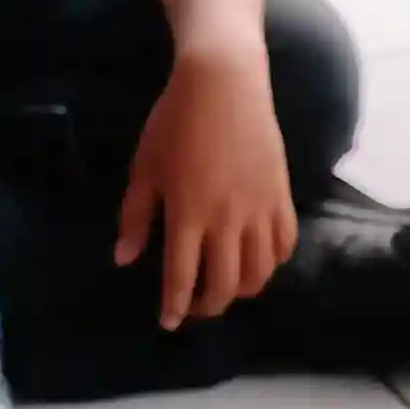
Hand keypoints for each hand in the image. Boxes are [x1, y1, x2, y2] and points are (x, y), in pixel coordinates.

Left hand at [115, 42, 297, 329]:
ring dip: (242, 289)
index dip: (175, 306)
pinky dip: (273, 262)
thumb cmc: (174, 122)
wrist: (224, 86)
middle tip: (198, 308)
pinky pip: (284, 245)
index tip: (168, 322)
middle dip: (210, 306)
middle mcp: (227, 221)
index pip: (182, 276)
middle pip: (225, 285)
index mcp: (187, 214)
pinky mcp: (281, 199)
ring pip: (259, 273)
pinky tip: (259, 260)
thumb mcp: (144, 168)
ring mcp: (259, 212)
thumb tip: (125, 259)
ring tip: (227, 287)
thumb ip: (135, 217)